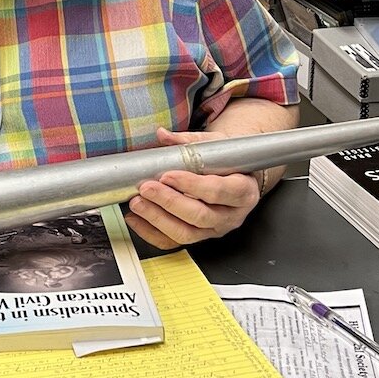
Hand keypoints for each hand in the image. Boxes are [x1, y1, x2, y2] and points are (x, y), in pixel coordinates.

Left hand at [124, 127, 262, 249]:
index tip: (167, 175)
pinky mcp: (199, 237)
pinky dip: (151, 233)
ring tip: (138, 203)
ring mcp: (215, 230)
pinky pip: (173, 242)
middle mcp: (231, 215)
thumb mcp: (215, 145)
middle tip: (147, 188)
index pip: (217, 191)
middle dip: (169, 202)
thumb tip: (162, 135)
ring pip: (186, 233)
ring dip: (157, 219)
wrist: (236, 176)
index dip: (190, 185)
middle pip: (200, 216)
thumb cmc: (227, 161)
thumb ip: (188, 140)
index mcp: (242, 191)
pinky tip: (136, 219)